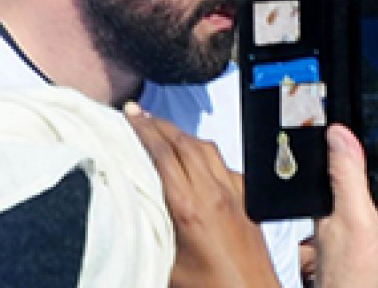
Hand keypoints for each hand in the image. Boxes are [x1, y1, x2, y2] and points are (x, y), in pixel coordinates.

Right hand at [126, 107, 277, 287]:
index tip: (129, 115)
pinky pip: (225, 165)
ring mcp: (235, 195)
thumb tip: (128, 210)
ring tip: (163, 129)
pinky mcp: (248, 202)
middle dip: (159, 124)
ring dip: (182, 134)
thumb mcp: (167, 264)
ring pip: (207, 148)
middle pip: (184, 142)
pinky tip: (197, 159)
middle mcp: (213, 194)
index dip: (144, 130)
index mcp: (189, 207)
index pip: (163, 153)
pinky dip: (206, 153)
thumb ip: (150, 232)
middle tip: (139, 114)